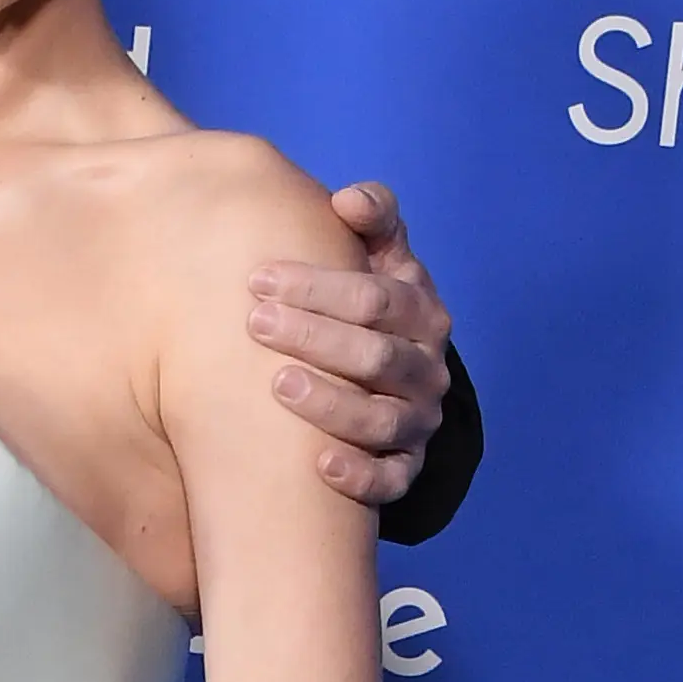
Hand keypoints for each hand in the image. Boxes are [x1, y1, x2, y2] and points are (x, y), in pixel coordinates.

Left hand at [246, 185, 452, 507]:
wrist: (388, 379)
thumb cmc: (367, 310)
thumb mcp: (379, 258)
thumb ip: (372, 220)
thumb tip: (348, 200)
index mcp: (422, 314)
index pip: (377, 298)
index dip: (319, 286)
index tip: (259, 278)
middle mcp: (426, 369)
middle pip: (376, 355)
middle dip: (313, 336)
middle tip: (256, 323)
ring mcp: (417, 421)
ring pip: (380, 419)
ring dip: (330, 404)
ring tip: (277, 384)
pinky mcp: (404, 468)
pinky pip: (389, 481)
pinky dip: (359, 475)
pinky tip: (320, 465)